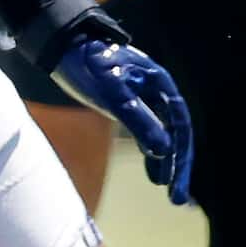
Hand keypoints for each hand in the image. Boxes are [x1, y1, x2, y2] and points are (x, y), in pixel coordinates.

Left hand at [55, 36, 192, 204]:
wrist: (64, 46)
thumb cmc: (88, 65)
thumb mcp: (113, 93)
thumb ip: (138, 119)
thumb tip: (164, 151)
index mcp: (161, 86)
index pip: (180, 126)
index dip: (181, 157)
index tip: (176, 184)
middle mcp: (158, 94)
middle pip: (176, 135)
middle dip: (178, 167)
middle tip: (179, 200)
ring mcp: (144, 100)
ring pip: (163, 136)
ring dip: (167, 164)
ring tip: (170, 193)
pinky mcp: (128, 105)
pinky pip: (148, 134)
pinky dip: (152, 154)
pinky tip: (154, 175)